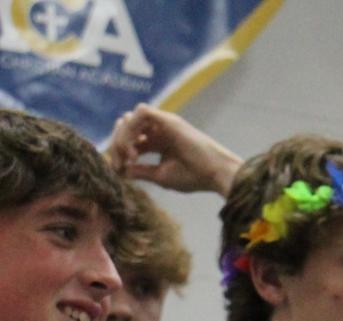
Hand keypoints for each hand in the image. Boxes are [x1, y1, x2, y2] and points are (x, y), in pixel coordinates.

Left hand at [105, 104, 239, 193]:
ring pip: (130, 118)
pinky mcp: (168, 119)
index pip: (130, 141)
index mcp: (158, 143)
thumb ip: (140, 171)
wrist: (215, 173)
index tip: (119, 169)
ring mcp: (163, 123)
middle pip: (125, 127)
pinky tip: (134, 146)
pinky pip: (141, 112)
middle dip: (117, 143)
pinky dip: (132, 127)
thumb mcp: (160, 176)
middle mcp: (158, 130)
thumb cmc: (194, 177)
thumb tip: (120, 171)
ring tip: (129, 155)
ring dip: (123, 135)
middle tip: (120, 162)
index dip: (119, 153)